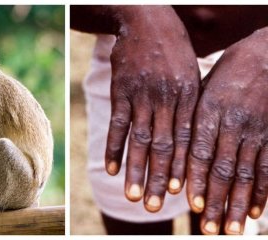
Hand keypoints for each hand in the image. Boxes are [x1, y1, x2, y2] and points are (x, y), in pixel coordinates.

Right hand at [104, 6, 199, 211]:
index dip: (183, 168)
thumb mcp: (191, 73)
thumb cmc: (173, 51)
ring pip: (140, 139)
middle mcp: (166, 99)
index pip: (187, 140)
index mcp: (188, 96)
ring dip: (136, 170)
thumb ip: (189, 105)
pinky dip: (113, 147)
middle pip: (164, 146)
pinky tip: (111, 169)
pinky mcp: (120, 91)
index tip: (179, 194)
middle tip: (155, 208)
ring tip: (133, 197)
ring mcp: (142, 95)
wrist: (147, 20)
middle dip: (160, 178)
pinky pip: (116, 124)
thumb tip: (190, 140)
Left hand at [187, 27, 267, 233]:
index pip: (199, 151)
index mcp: (210, 111)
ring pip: (246, 174)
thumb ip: (194, 116)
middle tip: (207, 229)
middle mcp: (233, 124)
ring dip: (237, 204)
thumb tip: (179, 146)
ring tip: (230, 229)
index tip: (190, 204)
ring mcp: (257, 130)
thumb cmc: (229, 70)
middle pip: (222, 169)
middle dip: (215, 201)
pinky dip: (262, 191)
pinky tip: (254, 211)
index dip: (195, 179)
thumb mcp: (206, 86)